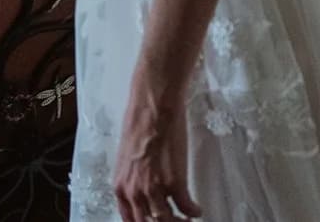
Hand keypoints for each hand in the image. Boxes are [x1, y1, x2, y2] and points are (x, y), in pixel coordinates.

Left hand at [114, 88, 201, 221]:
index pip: (130, 221)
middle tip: (175, 221)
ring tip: (188, 219)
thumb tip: (143, 188)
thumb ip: (132, 178)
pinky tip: (198, 210)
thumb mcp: (127, 159)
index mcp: (121, 187)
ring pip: (167, 219)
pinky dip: (194, 211)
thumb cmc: (140, 124)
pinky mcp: (174, 182)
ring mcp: (155, 189)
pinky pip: (186, 206)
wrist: (153, 108)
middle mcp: (135, 193)